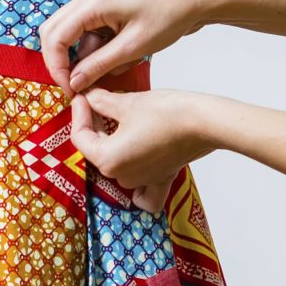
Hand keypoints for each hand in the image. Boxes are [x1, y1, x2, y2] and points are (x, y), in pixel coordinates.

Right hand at [39, 0, 213, 95]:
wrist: (194, 0)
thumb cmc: (170, 16)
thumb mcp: (133, 47)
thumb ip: (99, 65)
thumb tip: (74, 83)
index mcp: (91, 3)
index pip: (55, 38)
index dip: (58, 68)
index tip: (71, 90)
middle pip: (54, 34)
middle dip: (62, 63)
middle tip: (78, 86)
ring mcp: (95, 2)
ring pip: (71, 36)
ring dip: (85, 58)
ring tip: (114, 69)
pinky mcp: (104, 10)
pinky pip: (88, 34)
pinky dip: (98, 52)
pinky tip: (122, 58)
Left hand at [71, 86, 217, 210]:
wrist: (206, 123)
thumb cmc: (168, 113)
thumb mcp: (127, 103)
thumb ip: (101, 102)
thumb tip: (89, 97)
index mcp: (107, 160)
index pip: (80, 137)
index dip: (79, 112)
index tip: (83, 95)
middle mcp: (122, 177)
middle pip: (97, 150)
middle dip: (94, 125)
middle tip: (96, 100)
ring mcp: (142, 180)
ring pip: (116, 164)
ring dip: (112, 142)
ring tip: (116, 117)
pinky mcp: (160, 177)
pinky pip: (142, 190)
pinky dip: (135, 181)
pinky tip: (134, 164)